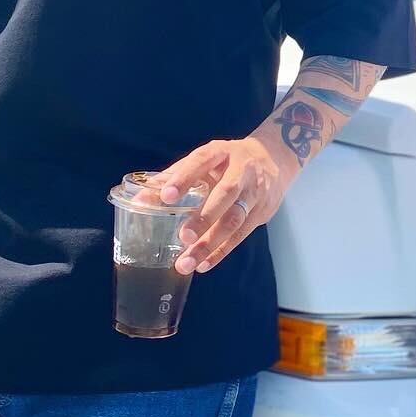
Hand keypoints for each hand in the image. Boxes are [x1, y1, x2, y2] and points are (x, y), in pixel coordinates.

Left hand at [140, 133, 296, 275]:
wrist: (275, 159)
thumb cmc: (229, 161)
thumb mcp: (207, 159)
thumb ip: (175, 176)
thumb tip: (141, 197)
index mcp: (222, 152)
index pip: (202, 161)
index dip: (184, 177)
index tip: (166, 196)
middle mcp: (242, 171)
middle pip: (226, 194)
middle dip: (205, 217)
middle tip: (183, 236)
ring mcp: (255, 193)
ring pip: (235, 219)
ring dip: (211, 242)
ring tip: (188, 261)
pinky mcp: (261, 213)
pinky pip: (241, 235)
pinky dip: (222, 251)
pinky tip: (204, 264)